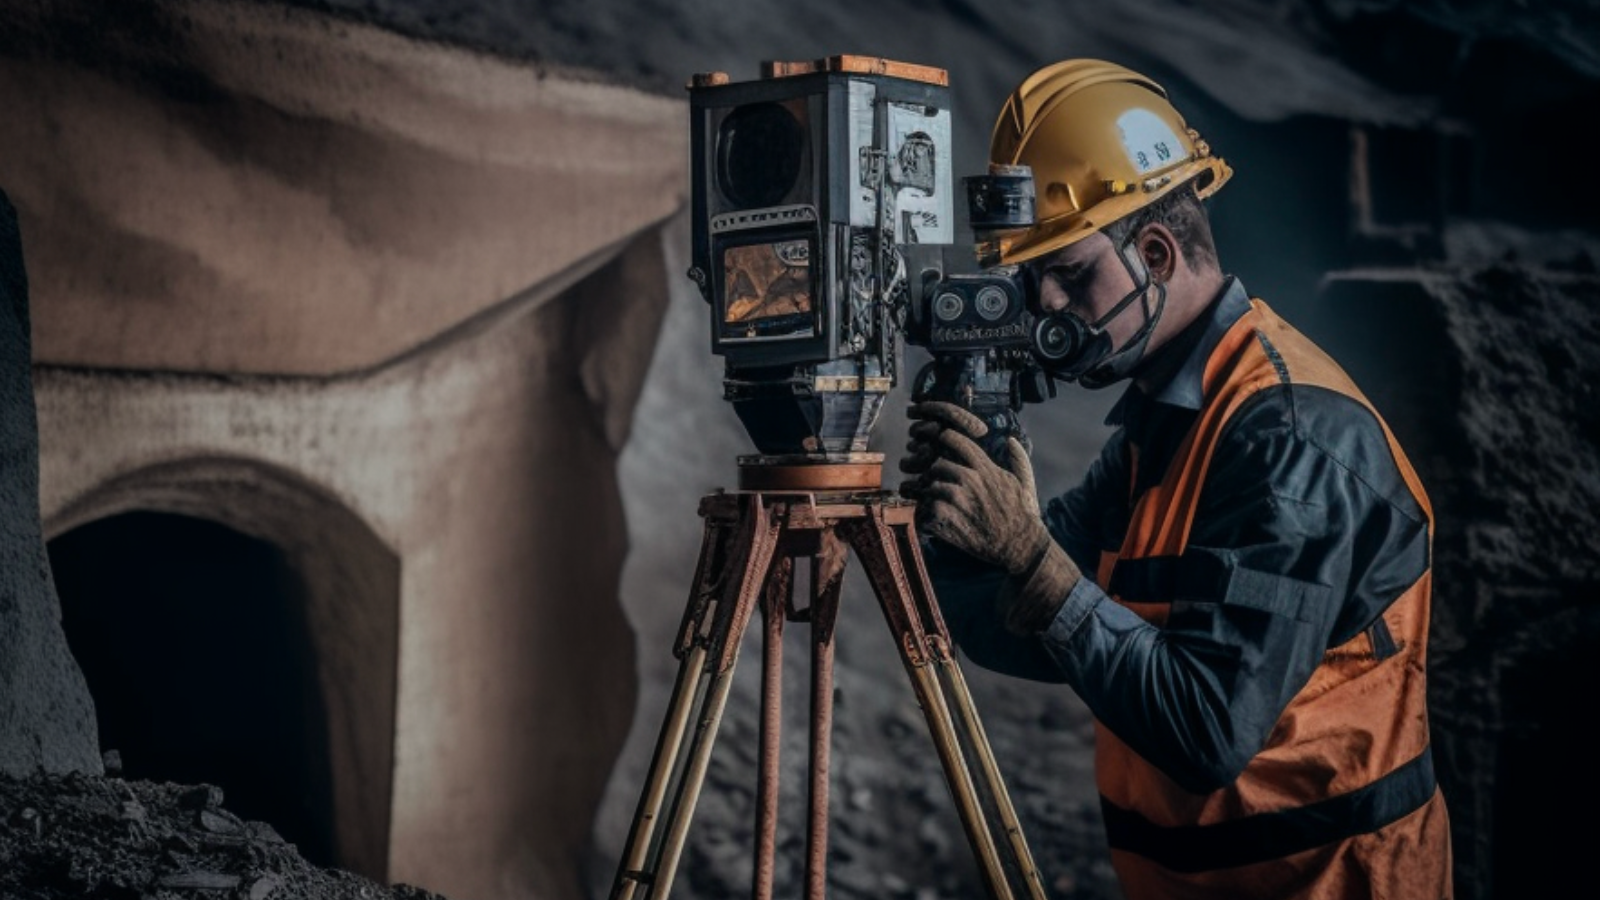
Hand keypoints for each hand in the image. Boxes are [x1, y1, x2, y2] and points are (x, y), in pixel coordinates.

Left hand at [900, 405, 1047, 574]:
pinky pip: (926, 509)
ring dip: (929, 494)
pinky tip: (933, 519)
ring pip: (930, 487)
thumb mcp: (1027, 484)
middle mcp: (970, 482)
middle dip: (935, 472)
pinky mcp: (947, 521)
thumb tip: (1011, 440)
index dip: (946, 438)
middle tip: (934, 480)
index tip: (940, 441)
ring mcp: (957, 501)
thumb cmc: (1025, 516)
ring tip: (932, 502)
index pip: (959, 442)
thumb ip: (1019, 459)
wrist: (1020, 547)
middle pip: (938, 464)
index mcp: (987, 471)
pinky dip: (927, 514)